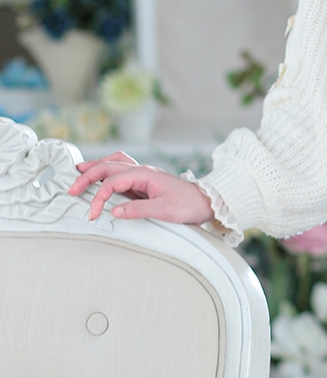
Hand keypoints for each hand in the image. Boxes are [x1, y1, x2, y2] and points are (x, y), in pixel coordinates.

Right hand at [69, 153, 214, 224]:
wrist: (205, 202)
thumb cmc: (188, 205)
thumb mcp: (164, 210)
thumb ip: (138, 210)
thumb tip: (114, 211)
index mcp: (144, 174)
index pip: (112, 182)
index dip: (98, 197)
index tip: (93, 213)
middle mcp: (141, 170)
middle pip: (107, 167)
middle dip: (87, 176)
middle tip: (71, 189)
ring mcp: (143, 174)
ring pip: (113, 164)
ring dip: (95, 167)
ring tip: (79, 172)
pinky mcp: (144, 181)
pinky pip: (121, 170)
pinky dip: (107, 170)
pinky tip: (100, 175)